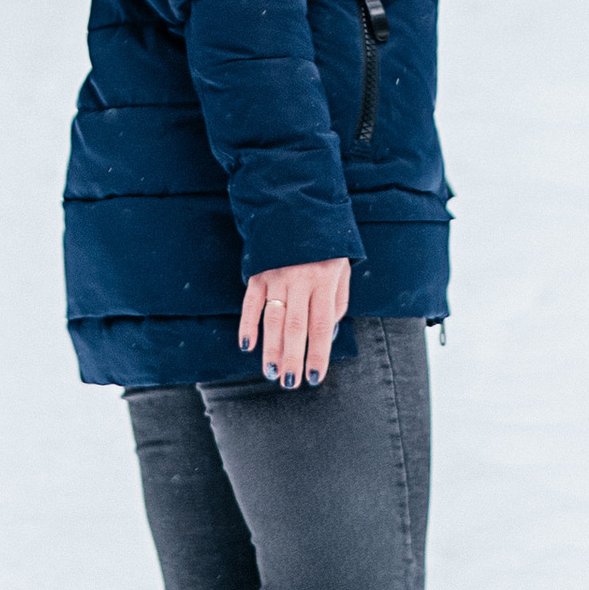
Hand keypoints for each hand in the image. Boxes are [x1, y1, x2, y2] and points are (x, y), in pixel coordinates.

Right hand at [238, 257, 352, 389]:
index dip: (317, 354)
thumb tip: (327, 334)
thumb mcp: (341, 268)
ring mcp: (277, 276)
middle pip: (295, 327)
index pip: (322, 325)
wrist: (296, 206)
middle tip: (289, 383)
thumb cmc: (325, 246)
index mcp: (324, 281)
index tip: (314, 377)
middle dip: (291, 358)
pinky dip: (247, 325)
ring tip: (271, 372)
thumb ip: (337, 301)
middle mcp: (300, 280)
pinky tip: (247, 345)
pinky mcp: (258, 273)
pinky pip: (251, 303)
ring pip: (272, 319)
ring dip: (270, 348)